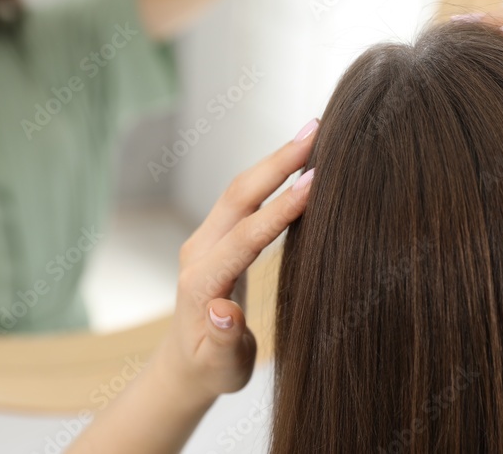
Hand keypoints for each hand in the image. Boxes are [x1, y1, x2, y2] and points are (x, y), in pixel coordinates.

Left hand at [155, 120, 318, 402]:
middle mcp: (199, 250)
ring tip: (313, 132)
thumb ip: (223, 341)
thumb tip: (224, 311)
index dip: (282, 208)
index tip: (315, 180)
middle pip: (241, 195)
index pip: (247, 236)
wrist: (186, 364)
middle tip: (316, 130)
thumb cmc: (210, 370)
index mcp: (202, 281)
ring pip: (242, 189)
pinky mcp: (216, 235)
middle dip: (279, 161)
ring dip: (275, 160)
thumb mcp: (220, 367)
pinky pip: (244, 197)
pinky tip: (295, 158)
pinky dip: (270, 173)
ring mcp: (206, 239)